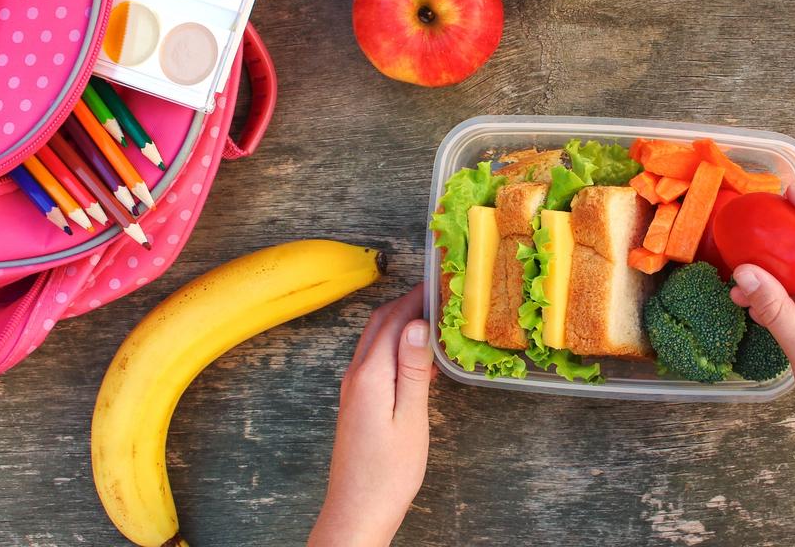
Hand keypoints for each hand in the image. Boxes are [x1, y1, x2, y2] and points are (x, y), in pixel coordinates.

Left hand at [309, 287, 433, 546]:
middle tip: (440, 292)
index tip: (441, 281)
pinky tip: (418, 357)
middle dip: (407, 302)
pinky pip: (375, 359)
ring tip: (433, 317)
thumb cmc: (388, 473)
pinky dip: (395, 345)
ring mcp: (353, 389)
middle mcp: (356, 375)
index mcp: (370, 375)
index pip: (393, 320)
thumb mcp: (409, 418)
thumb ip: (412, 369)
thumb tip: (416, 324)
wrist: (357, 512)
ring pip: (375, 340)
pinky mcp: (357, 402)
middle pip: (379, 323)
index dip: (416, 297)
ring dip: (400, 322)